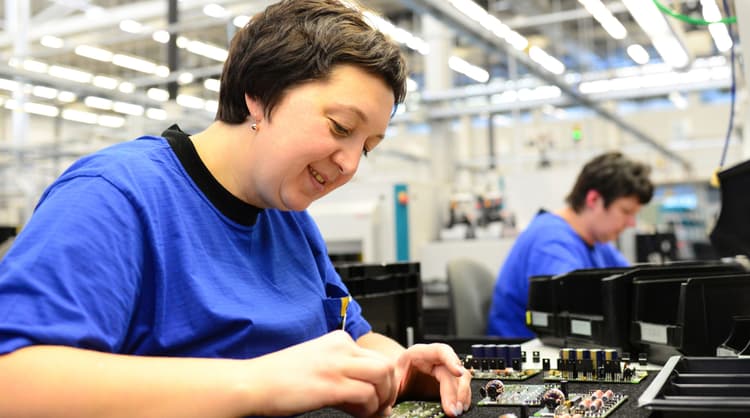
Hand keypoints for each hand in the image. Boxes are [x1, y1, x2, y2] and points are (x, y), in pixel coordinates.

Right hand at [248, 330, 396, 416]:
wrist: (253, 383)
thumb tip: (368, 394)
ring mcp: (336, 364)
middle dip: (389, 390)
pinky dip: (369, 409)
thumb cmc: (280, 378)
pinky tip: (357, 415)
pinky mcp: (330, 384)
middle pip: (386, 365)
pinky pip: (367, 394)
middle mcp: (341, 347)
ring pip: (383, 376)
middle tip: (381, 408)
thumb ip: (342, 372)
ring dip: (382, 399)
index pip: (376, 357)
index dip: (384, 382)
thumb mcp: (318, 366)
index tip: (380, 398)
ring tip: (370, 413)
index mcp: (338, 341)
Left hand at [394, 344, 471, 415]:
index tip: (457, 372)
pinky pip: (461, 387)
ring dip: (462, 395)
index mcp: (420, 353)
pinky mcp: (448, 382)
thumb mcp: (390, 377)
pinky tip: (460, 406)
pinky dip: (463, 397)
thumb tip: (390, 402)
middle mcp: (435, 359)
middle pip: (451, 370)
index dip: (451, 360)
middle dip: (454, 390)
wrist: (396, 374)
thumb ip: (393, 385)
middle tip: (452, 409)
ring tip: (457, 410)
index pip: (440, 351)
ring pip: (461, 378)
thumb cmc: (394, 372)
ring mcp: (444, 370)